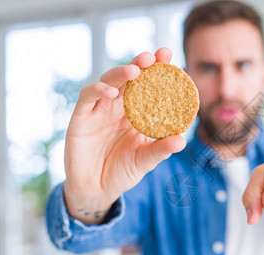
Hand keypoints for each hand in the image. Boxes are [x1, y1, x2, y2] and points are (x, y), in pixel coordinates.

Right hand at [64, 48, 185, 223]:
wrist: (96, 189)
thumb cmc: (123, 171)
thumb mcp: (145, 160)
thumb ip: (160, 149)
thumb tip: (182, 140)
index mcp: (137, 112)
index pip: (148, 85)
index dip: (158, 69)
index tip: (169, 56)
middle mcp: (119, 106)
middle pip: (129, 77)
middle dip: (140, 64)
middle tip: (154, 57)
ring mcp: (99, 109)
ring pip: (108, 81)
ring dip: (121, 73)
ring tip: (135, 71)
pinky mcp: (81, 116)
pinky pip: (88, 97)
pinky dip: (99, 91)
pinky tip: (111, 94)